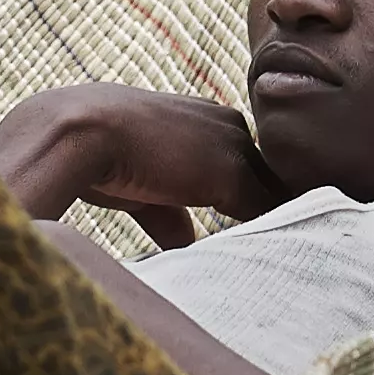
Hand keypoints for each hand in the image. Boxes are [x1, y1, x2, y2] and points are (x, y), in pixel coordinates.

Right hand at [0, 85, 276, 252]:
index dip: (250, 194)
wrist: (77, 132)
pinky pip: (267, 209)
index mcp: (203, 116)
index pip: (244, 160)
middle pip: (267, 173)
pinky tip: (281, 258)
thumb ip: (167, 211)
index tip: (261, 225)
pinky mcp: (232, 176)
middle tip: (296, 244)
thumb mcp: (137, 182)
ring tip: (294, 254)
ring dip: (279, 221)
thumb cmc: (93, 152)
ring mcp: (232, 148)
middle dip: (274, 207)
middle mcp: (226, 124)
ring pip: (273, 191)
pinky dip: (274, 233)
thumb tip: (184, 242)